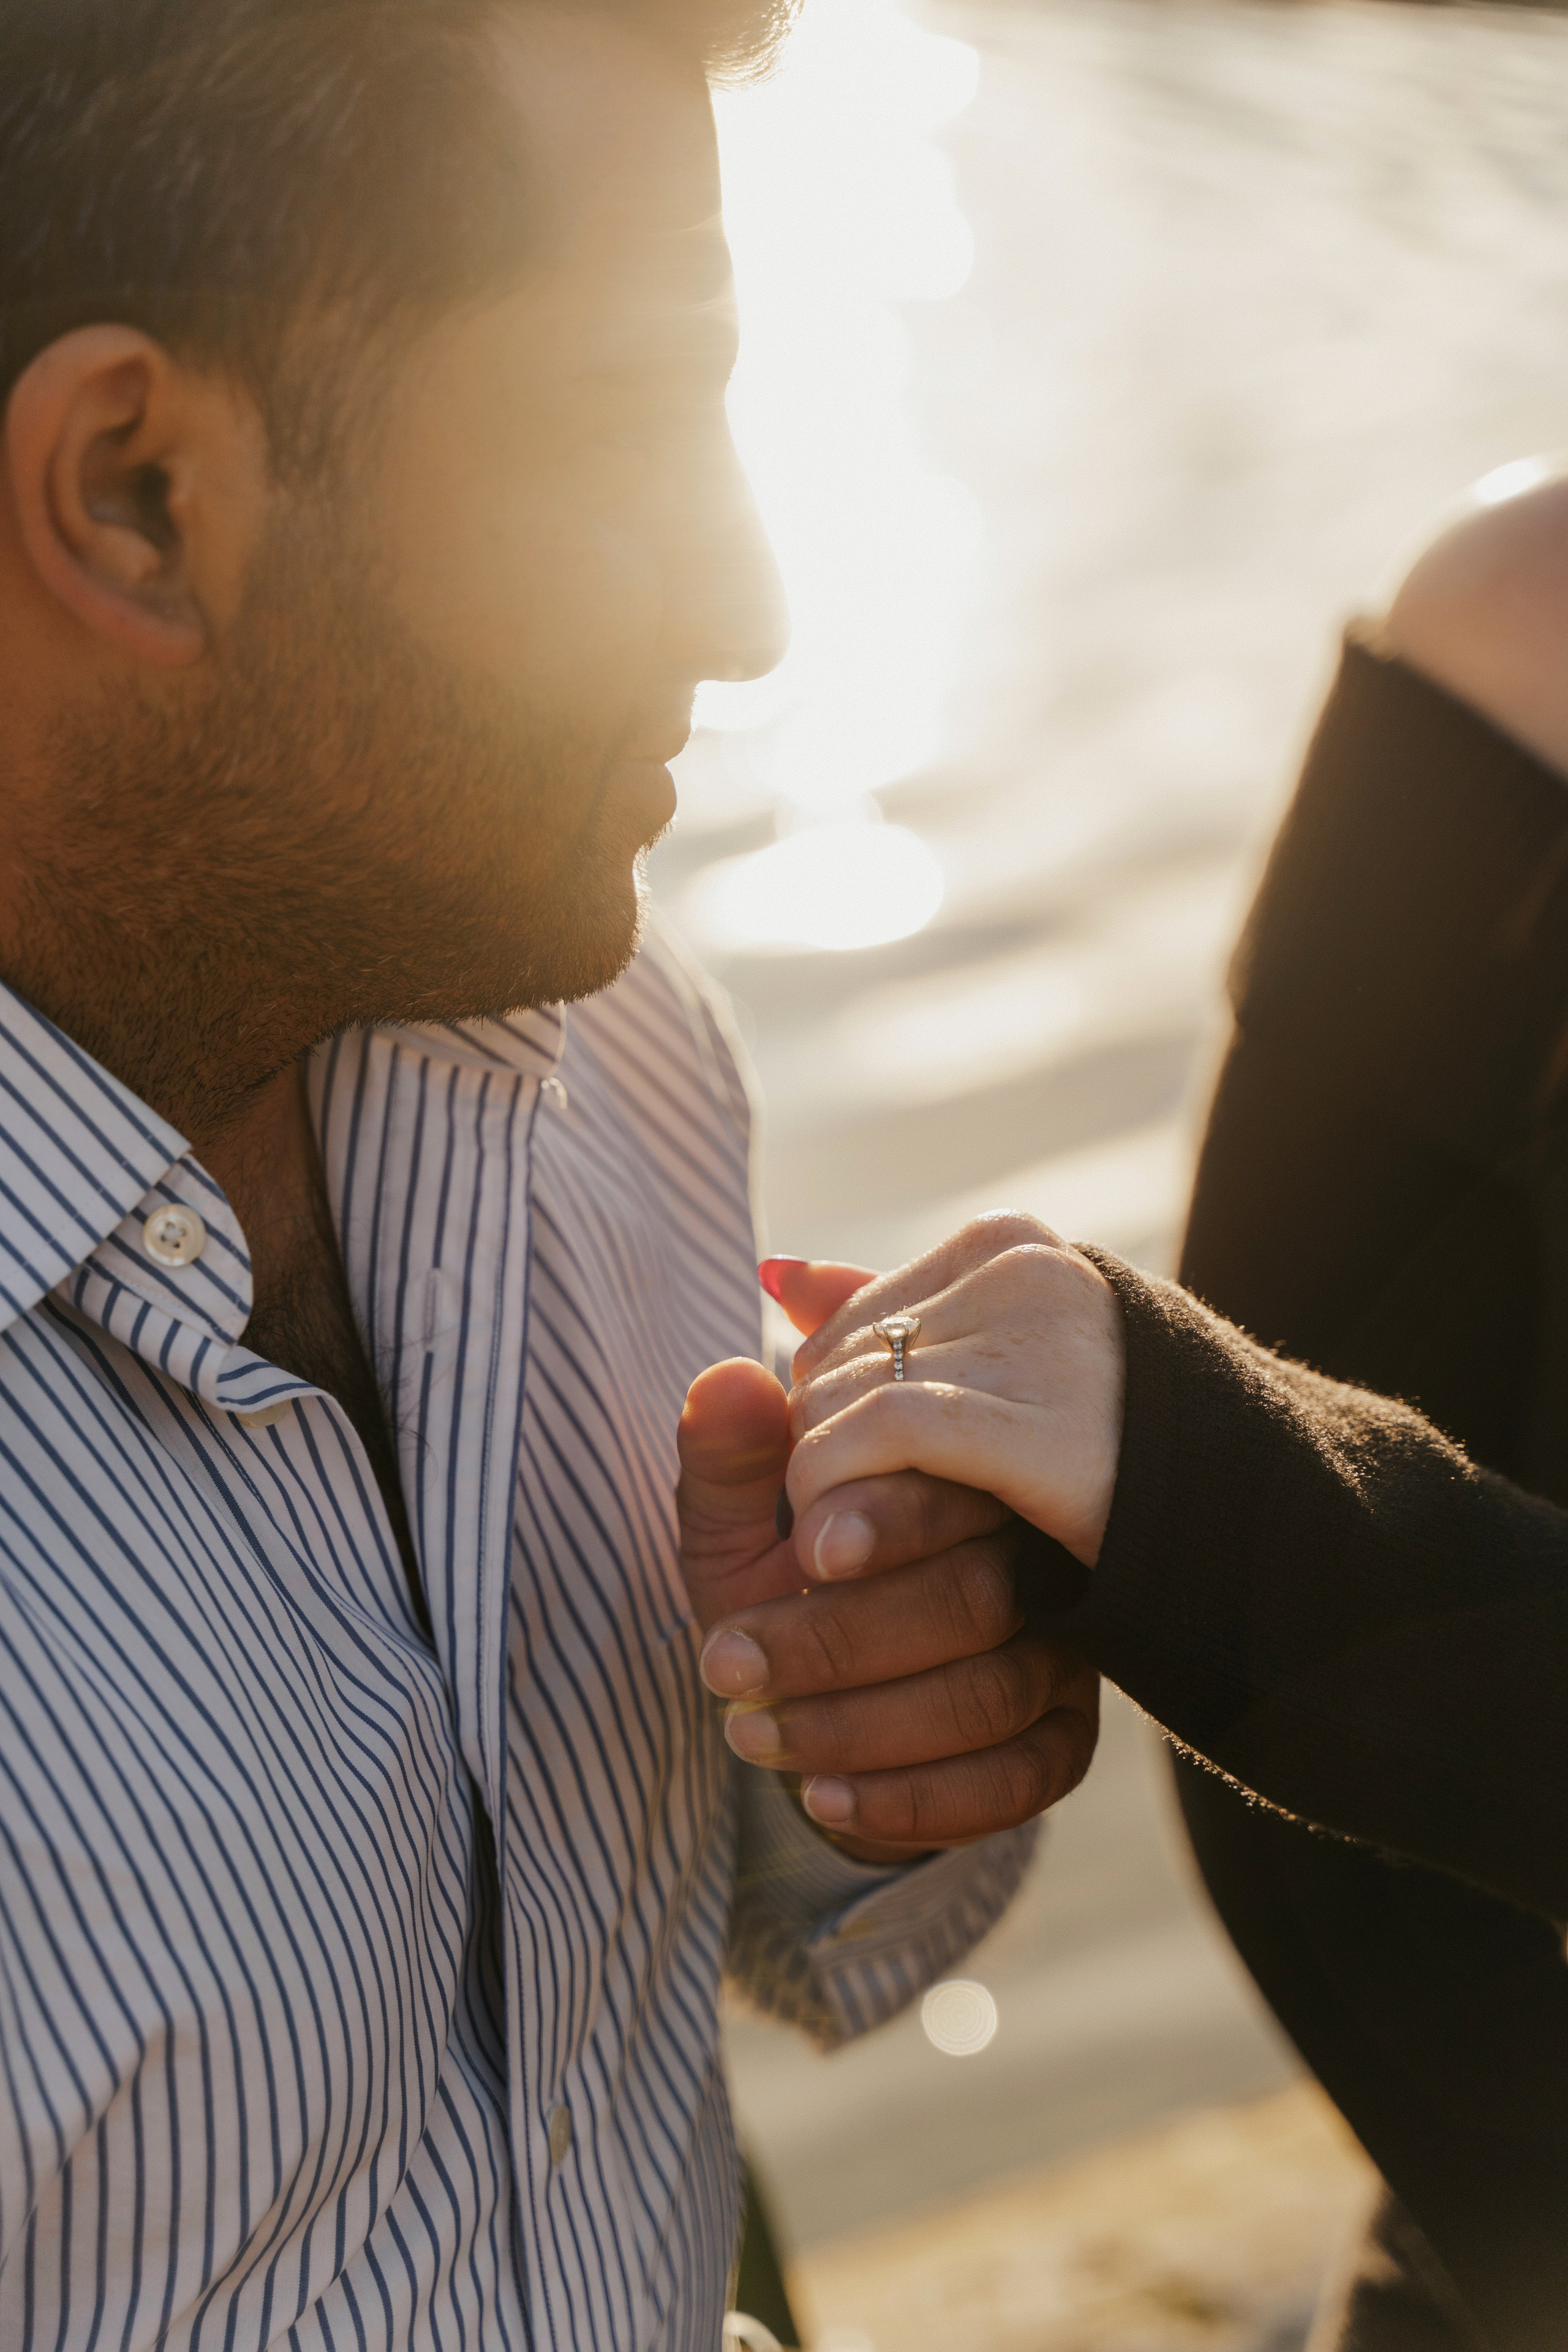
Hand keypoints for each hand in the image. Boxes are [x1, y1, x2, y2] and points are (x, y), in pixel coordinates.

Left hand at [677, 1255, 1099, 1858]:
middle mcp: (1035, 1557)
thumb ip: (731, 1459)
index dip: (883, 1520)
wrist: (822, 1689)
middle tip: (725, 1665)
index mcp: (969, 1478)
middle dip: (838, 1641)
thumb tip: (728, 1379)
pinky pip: (1019, 1781)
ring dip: (858, 1726)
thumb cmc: (787, 1582)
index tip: (797, 1554)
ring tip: (750, 1735)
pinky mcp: (1065, 1740)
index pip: (957, 1487)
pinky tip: (823, 1799)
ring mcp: (1063, 1653)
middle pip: (973, 1600)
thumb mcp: (739, 1523)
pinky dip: (915, 1800)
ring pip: (989, 1695)